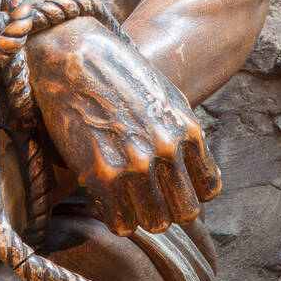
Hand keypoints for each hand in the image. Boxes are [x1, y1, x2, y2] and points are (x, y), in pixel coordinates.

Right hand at [25, 16, 221, 236]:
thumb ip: (180, 133)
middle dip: (168, 207)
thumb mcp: (164, 96)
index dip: (189, 190)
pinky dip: (116, 217)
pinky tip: (107, 199)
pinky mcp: (101, 175)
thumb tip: (188, 167)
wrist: (72, 56)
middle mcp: (166, 151)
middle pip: (185, 212)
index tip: (171, 186)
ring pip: (155, 222)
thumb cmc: (116, 72)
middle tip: (148, 196)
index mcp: (187, 130)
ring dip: (142, 214)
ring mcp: (135, 165)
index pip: (209, 188)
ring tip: (126, 198)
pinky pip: (121, 223)